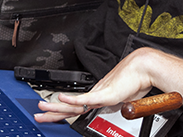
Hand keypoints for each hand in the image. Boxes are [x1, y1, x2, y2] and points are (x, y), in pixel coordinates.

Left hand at [34, 47, 157, 122]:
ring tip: (42, 107)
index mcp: (98, 96)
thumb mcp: (124, 99)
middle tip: (38, 113)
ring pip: (73, 103)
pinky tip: (62, 98)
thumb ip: (117, 105)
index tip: (51, 115)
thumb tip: (118, 111)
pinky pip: (87, 98)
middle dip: (53, 111)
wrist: (144, 68)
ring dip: (56, 106)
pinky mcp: (105, 93)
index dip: (63, 111)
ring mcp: (99, 93)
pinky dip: (73, 99)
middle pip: (70, 106)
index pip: (76, 107)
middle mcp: (95, 94)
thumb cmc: (136, 80)